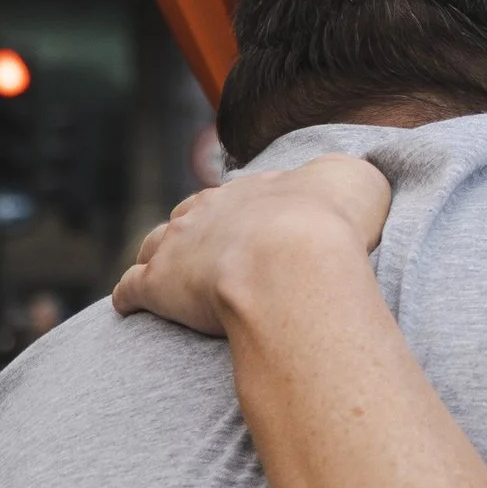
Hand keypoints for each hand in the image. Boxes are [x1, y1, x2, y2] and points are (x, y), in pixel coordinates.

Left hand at [113, 155, 391, 335]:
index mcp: (254, 190)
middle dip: (194, 233)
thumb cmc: (330, 221)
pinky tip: (131, 308)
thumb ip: (350, 180)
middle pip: (190, 216)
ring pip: (153, 245)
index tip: (254, 235)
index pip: (239, 199)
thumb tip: (351, 182)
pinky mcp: (158, 283)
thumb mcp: (357, 182)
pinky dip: (130, 296)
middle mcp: (210, 209)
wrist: (295, 255)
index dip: (243, 218)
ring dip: (157, 259)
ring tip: (168, 280)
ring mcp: (179, 244)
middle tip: (210, 258)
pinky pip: (131, 288)